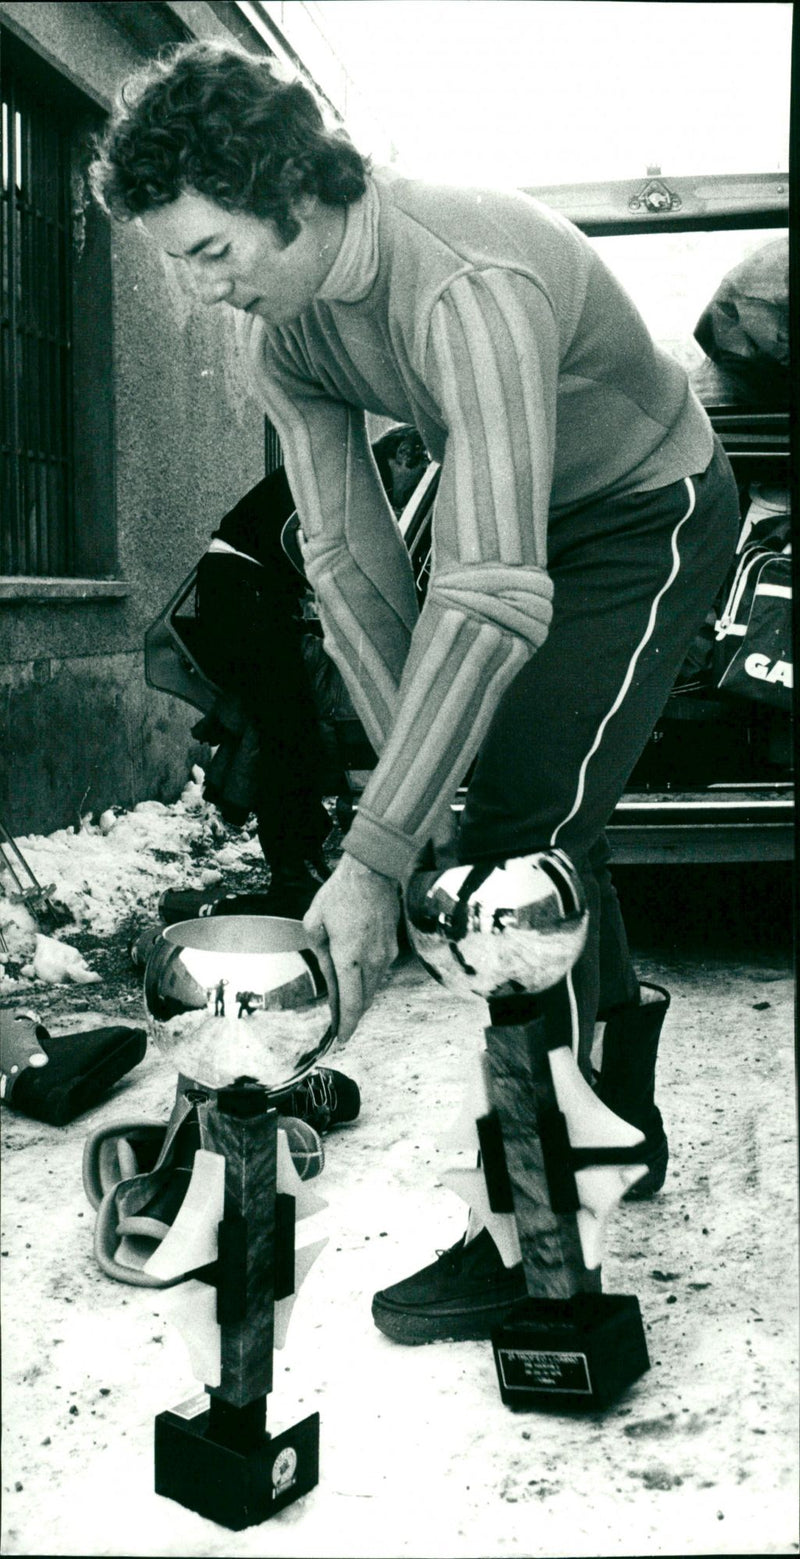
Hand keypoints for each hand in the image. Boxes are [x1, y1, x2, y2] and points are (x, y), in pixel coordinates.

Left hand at [303, 854, 400, 1044]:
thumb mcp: (315, 924)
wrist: (373, 871)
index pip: (350, 1002)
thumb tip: (330, 979)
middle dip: (352, 1016)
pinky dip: (368, 981)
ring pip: (373, 987)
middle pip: (364, 1000)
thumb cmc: (340, 894)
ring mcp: (387, 954)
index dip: (345, 1024)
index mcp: (349, 957)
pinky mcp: (394, 946)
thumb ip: (321, 956)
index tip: (341, 1038)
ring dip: (360, 998)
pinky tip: (358, 978)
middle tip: (340, 1027)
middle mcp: (372, 960)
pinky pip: (380, 972)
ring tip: (346, 1004)